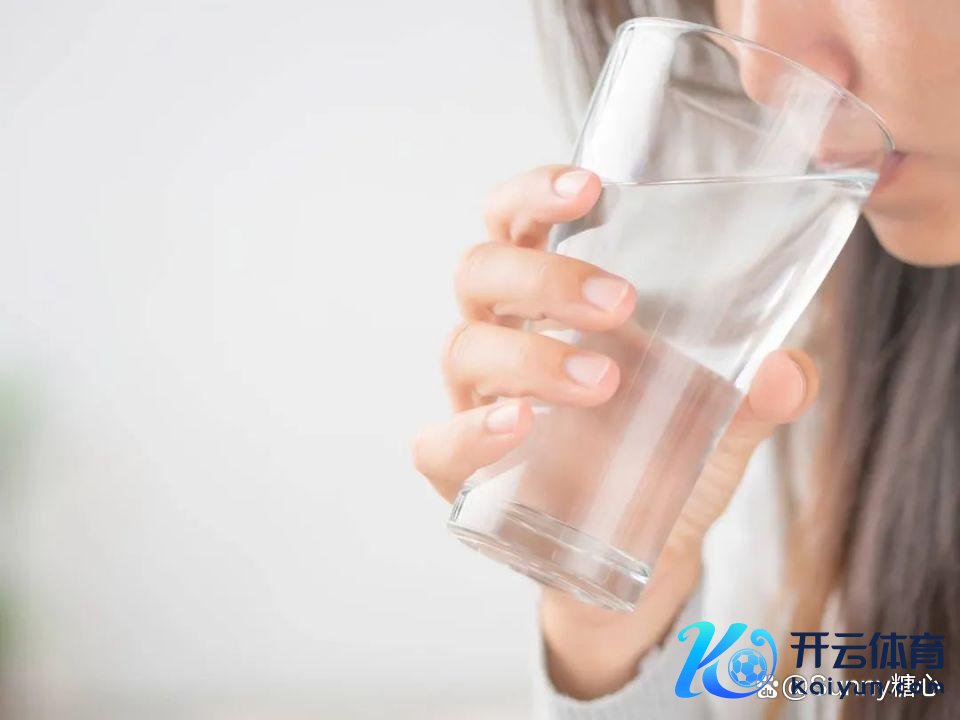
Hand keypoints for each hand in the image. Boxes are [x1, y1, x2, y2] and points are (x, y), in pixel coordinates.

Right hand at [412, 165, 818, 699]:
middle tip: (621, 303)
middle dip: (544, 276)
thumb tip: (783, 370)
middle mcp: (502, 337)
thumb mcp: (724, 417)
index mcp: (549, 300)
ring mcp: (477, 403)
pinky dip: (471, 432)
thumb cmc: (668, 452)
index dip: (534, 193)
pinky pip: (437, 443)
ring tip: (601, 383)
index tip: (590, 188)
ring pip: (464, 348)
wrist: (649, 545)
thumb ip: (759, 392)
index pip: (516, 221)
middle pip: (482, 271)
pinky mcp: (464, 471)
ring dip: (529, 356)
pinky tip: (521, 428)